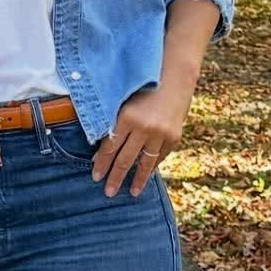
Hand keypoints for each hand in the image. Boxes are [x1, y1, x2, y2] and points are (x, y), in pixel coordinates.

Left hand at [90, 79, 193, 197]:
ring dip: (137, 179)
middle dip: (115, 177)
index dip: (101, 164)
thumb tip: (101, 149)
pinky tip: (146, 175)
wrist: (174, 77)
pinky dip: (152, 166)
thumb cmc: (143, 87)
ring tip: (132, 193)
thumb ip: (114, 123)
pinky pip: (160, 156)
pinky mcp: (174, 136)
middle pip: (125, 159)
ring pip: (145, 163)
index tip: (95, 177)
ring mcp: (160, 133)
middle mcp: (143, 128)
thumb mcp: (124, 101)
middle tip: (108, 192)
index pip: (109, 148)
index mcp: (126, 117)